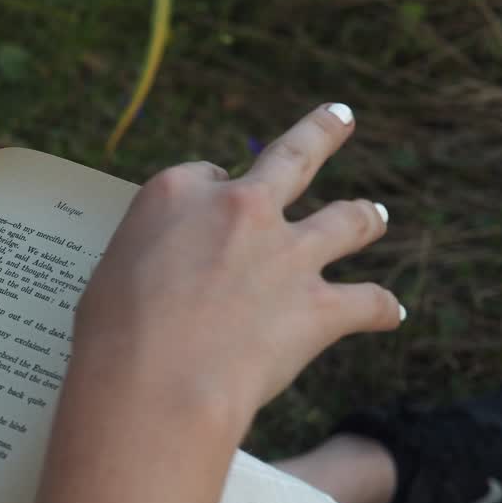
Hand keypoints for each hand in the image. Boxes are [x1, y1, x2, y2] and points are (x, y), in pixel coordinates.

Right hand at [75, 102, 399, 419]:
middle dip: (321, 133)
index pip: (206, 174)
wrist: (157, 384)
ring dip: (365, 216)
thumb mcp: (110, 275)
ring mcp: (287, 254)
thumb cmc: (113, 335)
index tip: (210, 205)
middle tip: (340, 118)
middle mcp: (240, 208)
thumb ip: (149, 259)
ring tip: (376, 215)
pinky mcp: (318, 307)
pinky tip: (391, 313)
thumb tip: (166, 279)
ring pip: (347, 220)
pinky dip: (380, 308)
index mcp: (178, 192)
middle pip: (294, 156)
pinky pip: (368, 302)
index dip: (210, 189)